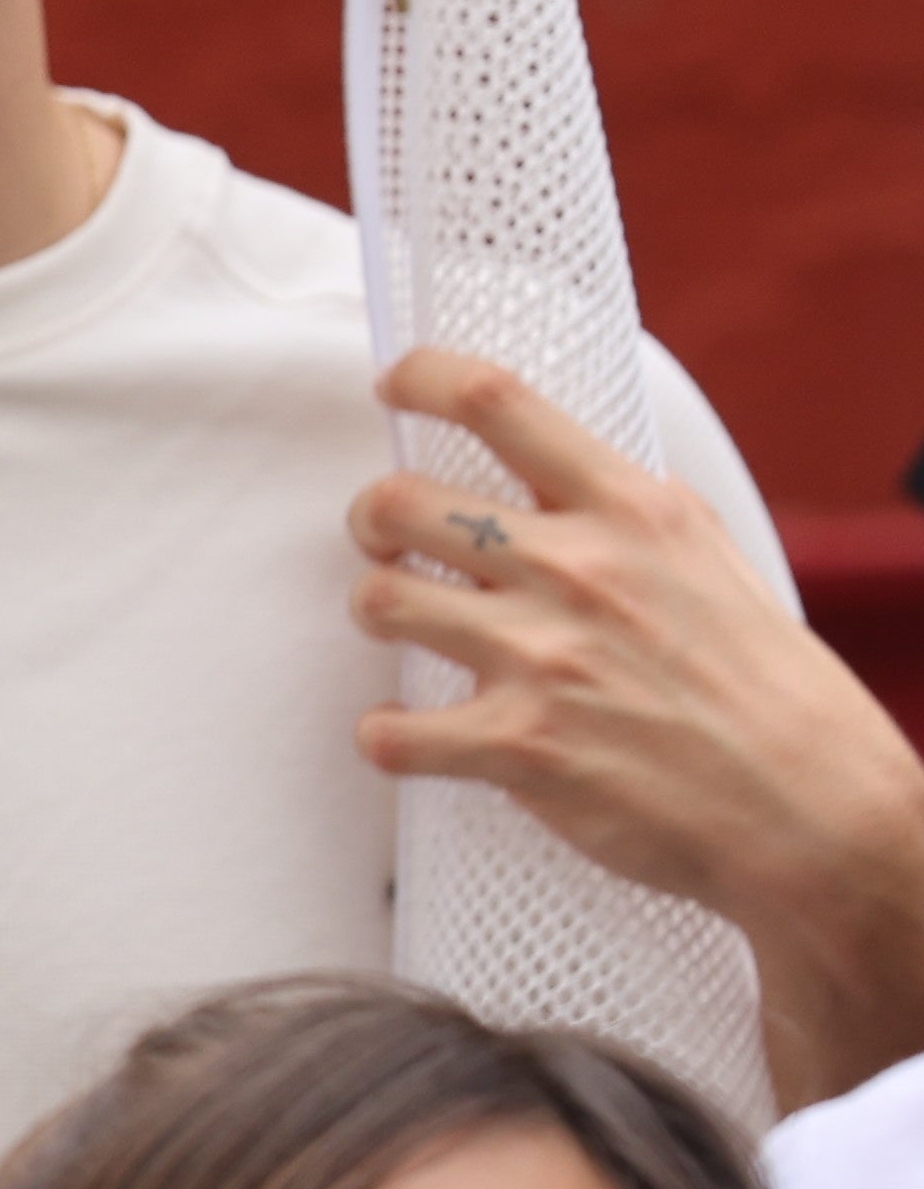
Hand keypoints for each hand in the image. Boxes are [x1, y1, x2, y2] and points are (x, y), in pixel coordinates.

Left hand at [355, 348, 923, 1109]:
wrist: (814, 809)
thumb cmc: (765, 690)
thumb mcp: (707, 559)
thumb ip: (620, 515)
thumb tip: (542, 474)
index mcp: (631, 510)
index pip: (496, 401)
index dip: (422, 379)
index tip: (395, 388)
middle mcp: (578, 570)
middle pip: (401, 501)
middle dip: (374, 521)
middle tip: (390, 544)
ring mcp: (543, 656)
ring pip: (380, 601)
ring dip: (380, 614)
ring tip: (412, 631)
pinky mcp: (518, 744)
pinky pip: (390, 730)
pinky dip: (387, 734)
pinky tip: (413, 732)